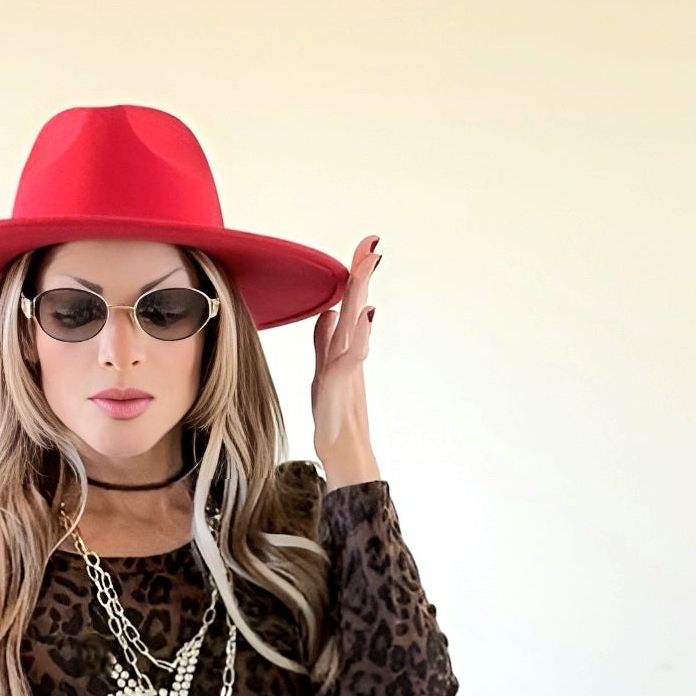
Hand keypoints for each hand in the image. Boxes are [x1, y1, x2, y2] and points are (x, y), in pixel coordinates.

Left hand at [311, 232, 381, 485]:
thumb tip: (328, 313)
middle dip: (361, 272)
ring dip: (361, 292)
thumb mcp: (324, 371)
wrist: (343, 452)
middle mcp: (348, 351)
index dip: (354, 275)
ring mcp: (348, 367)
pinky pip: (352, 355)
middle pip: (357, 304)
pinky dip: (359, 333)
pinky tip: (364, 314)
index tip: (363, 247)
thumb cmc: (335, 416)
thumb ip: (325, 341)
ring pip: (356, 322)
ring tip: (368, 264)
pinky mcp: (345, 385)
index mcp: (343, 346)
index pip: (350, 303)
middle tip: (372, 243)